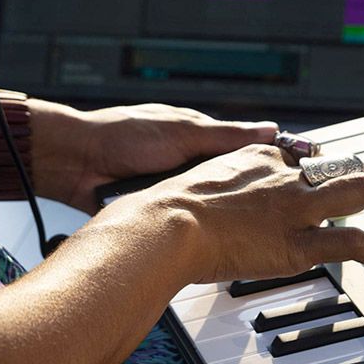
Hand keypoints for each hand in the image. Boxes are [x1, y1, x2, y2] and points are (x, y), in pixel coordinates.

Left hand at [33, 101, 277, 211]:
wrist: (75, 162)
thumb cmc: (122, 135)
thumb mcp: (182, 131)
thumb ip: (226, 136)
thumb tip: (270, 130)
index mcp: (196, 137)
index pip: (241, 154)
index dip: (264, 168)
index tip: (288, 181)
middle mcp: (186, 162)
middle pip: (225, 183)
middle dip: (238, 197)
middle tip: (262, 212)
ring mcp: (169, 187)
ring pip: (203, 204)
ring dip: (208, 213)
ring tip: (229, 225)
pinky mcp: (153, 207)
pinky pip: (178, 218)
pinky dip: (183, 224)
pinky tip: (194, 232)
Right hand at [148, 143, 363, 285]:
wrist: (164, 224)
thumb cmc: (166, 207)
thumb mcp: (193, 178)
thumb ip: (214, 179)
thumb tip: (212, 185)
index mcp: (256, 154)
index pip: (304, 154)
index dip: (326, 162)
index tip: (336, 168)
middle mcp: (282, 175)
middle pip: (340, 165)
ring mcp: (294, 208)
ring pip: (359, 194)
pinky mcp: (297, 243)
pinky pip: (352, 246)